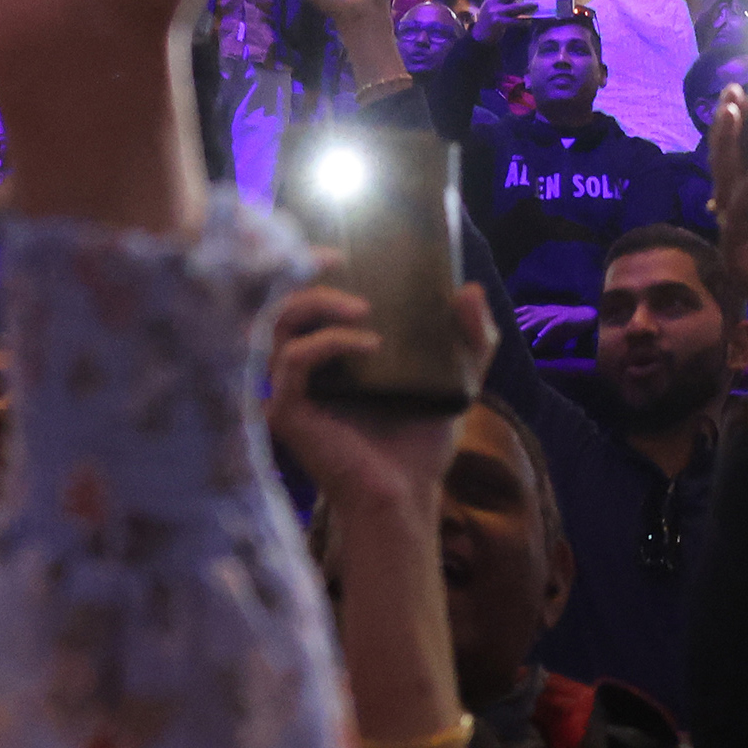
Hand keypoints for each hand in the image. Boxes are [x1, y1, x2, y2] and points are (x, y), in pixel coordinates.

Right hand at [263, 276, 493, 535]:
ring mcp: (288, 391)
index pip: (302, 300)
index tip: (342, 251)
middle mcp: (300, 370)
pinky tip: (371, 346)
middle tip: (338, 259)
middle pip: (276, 303)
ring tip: (362, 308)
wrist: (407, 497)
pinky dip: (330, 343)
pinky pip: (293, 361)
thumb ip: (472, 338)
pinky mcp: (287, 411)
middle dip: (302, 274)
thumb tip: (470, 289)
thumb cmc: (421, 445)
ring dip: (316, 304)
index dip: (309, 269)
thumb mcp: (458, 381)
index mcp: (328, 357)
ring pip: (274, 325)